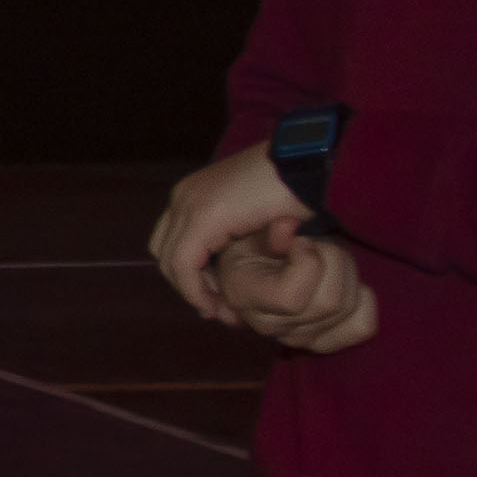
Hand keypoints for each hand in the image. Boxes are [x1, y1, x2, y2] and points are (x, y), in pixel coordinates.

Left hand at [152, 145, 313, 318]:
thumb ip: (235, 240)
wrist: (311, 166)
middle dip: (187, 284)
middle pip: (166, 251)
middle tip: (215, 309)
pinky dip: (194, 289)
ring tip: (219, 311)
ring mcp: (189, 203)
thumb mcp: (255, 219)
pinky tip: (215, 304)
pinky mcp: (203, 217)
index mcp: (193, 193)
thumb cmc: (295, 191)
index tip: (214, 299)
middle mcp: (184, 196)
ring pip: (170, 261)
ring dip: (191, 291)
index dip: (187, 274)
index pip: (172, 241)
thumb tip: (228, 274)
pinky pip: (184, 264)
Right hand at [209, 225, 378, 352]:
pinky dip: (362, 298)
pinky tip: (344, 283)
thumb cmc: (253, 252)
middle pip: (329, 302)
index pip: (290, 299)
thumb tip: (290, 226)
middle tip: (318, 245)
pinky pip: (363, 325)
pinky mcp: (325, 342)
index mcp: (245, 298)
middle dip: (333, 261)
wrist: (255, 278)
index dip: (307, 263)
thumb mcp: (253, 235)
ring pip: (348, 307)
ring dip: (347, 273)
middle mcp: (271, 327)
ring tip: (329, 260)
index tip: (301, 241)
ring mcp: (300, 339)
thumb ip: (270, 232)